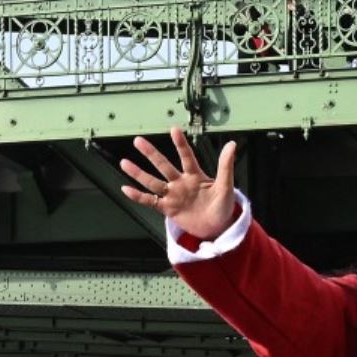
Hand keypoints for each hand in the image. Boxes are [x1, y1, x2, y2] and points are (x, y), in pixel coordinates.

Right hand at [120, 128, 239, 240]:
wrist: (217, 228)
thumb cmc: (223, 207)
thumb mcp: (227, 186)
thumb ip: (226, 166)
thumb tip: (232, 144)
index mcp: (195, 176)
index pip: (186, 157)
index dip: (180, 144)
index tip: (173, 129)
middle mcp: (181, 182)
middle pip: (163, 166)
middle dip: (151, 154)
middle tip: (138, 140)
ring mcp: (173, 195)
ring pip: (153, 182)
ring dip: (139, 173)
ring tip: (124, 162)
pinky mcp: (168, 209)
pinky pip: (150, 201)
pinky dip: (138, 196)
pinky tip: (126, 189)